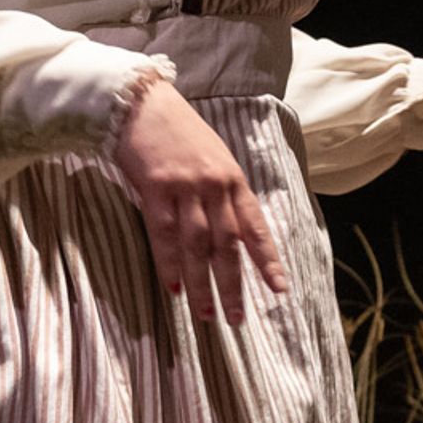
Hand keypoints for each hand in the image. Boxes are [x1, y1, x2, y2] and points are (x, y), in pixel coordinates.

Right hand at [111, 74, 289, 321]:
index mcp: (233, 180)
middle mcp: (215, 186)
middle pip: (228, 244)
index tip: (279, 289)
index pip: (256, 227)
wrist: (142, 103)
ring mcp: (185, 187)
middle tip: (236, 319)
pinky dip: (170, 262)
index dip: (268, 260)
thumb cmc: (178, 132)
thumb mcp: (213, 158)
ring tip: (205, 313)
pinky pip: (163, 233)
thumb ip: (223, 194)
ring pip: (197, 245)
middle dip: (233, 284)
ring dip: (202, 283)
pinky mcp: (155, 187)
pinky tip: (174, 286)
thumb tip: (233, 235)